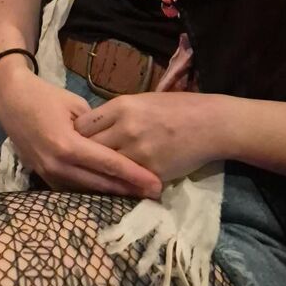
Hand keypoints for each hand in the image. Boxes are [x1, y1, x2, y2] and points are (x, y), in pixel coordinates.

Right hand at [0, 63, 161, 197]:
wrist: (10, 99)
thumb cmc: (45, 96)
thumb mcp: (76, 105)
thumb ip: (97, 128)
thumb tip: (117, 143)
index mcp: (68, 144)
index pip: (108, 164)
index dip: (134, 175)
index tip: (155, 183)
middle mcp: (58, 164)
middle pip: (100, 184)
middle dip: (129, 190)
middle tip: (154, 193)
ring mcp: (48, 173)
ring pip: (86, 191)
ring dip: (112, 194)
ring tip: (137, 195)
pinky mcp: (43, 176)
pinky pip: (72, 189)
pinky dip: (92, 191)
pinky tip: (109, 191)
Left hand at [74, 92, 228, 182]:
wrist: (210, 124)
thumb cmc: (176, 107)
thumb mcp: (142, 101)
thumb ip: (116, 114)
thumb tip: (94, 126)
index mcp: (122, 106)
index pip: (83, 125)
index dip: (76, 135)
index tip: (75, 140)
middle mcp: (126, 129)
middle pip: (88, 147)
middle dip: (81, 155)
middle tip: (77, 161)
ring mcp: (138, 153)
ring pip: (104, 168)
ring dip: (97, 172)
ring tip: (90, 174)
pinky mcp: (151, 173)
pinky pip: (126, 182)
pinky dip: (119, 183)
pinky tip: (114, 183)